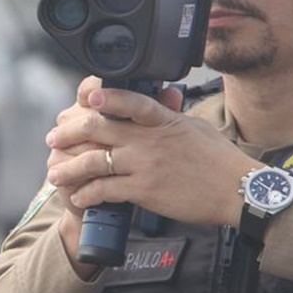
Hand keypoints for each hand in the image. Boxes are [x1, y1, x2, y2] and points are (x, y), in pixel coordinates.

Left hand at [45, 80, 254, 228]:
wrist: (237, 192)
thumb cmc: (219, 159)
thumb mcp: (193, 126)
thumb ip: (169, 115)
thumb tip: (158, 100)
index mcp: (162, 120)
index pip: (130, 101)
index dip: (105, 96)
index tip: (86, 96)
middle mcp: (149, 140)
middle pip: (98, 129)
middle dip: (69, 132)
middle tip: (54, 137)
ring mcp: (145, 165)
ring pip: (94, 162)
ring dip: (69, 167)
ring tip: (54, 173)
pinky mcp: (145, 191)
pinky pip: (105, 190)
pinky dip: (87, 193)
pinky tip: (78, 196)